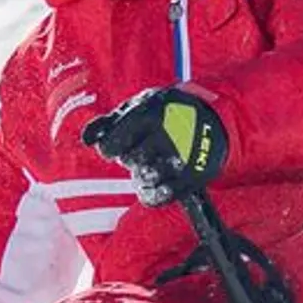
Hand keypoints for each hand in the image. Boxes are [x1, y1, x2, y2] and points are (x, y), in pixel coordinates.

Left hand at [82, 87, 228, 204]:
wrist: (216, 120)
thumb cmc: (170, 111)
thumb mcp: (141, 104)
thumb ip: (111, 121)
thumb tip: (86, 138)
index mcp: (149, 114)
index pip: (111, 145)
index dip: (109, 148)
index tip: (114, 147)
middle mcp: (166, 135)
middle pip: (128, 162)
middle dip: (131, 158)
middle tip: (142, 150)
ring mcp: (181, 158)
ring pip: (142, 180)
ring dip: (142, 175)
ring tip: (150, 163)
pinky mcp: (192, 178)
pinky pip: (158, 197)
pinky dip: (151, 193)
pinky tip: (154, 183)